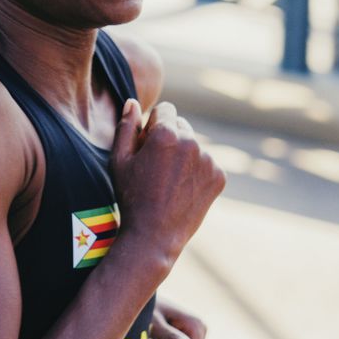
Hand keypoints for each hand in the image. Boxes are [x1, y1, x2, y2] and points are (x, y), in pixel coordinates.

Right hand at [111, 100, 224, 268]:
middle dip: (170, 138)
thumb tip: (132, 102)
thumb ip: (126, 127)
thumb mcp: (119, 161)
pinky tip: (182, 190)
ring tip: (169, 182)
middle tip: (157, 168)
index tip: (147, 146)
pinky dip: (196, 172)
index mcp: (165, 134)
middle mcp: (191, 142)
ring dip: (184, 155)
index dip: (152, 126)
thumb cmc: (131, 198)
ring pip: (194, 145)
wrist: (154, 236)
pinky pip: (206, 163)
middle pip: (181, 125)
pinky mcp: (219, 176)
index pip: (165, 109)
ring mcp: (208, 160)